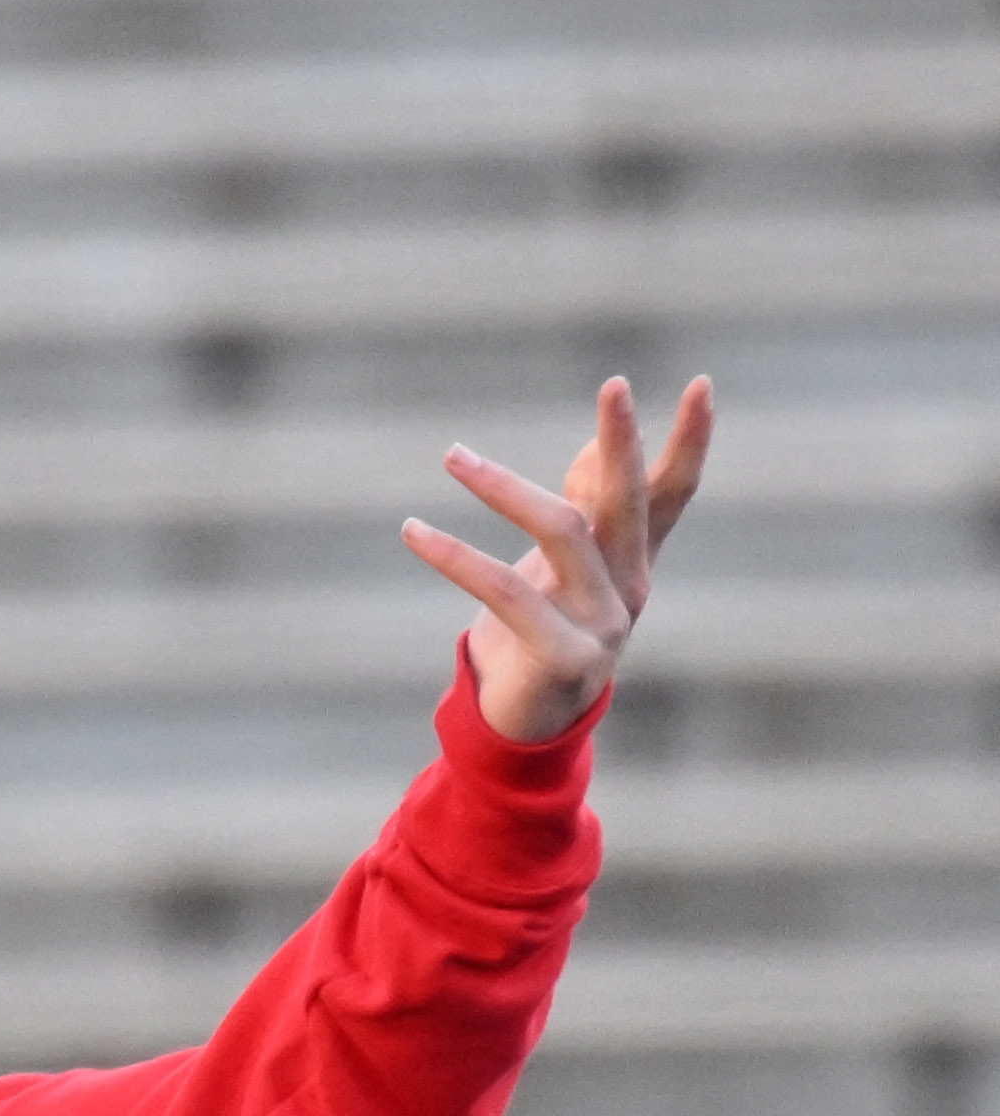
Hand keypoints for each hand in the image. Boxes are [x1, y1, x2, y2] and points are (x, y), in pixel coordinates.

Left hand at [404, 373, 713, 743]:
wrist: (523, 731)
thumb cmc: (537, 636)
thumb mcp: (561, 571)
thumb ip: (582, 511)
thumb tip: (594, 447)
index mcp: (632, 562)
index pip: (673, 492)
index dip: (690, 441)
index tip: (702, 384)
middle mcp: (629, 588)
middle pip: (628, 501)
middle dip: (623, 442)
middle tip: (614, 385)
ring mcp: (604, 624)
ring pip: (562, 532)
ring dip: (502, 487)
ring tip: (451, 454)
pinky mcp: (564, 657)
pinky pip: (505, 590)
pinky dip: (454, 556)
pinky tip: (414, 531)